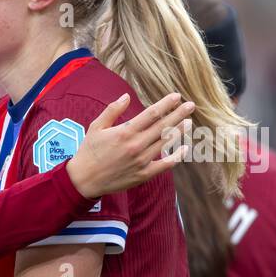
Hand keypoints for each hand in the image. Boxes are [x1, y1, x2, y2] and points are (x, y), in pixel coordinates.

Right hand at [66, 92, 194, 197]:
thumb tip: (126, 96)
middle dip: (179, 114)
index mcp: (125, 132)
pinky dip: (177, 157)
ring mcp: (141, 161)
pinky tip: (184, 148)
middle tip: (191, 105)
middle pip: (163, 126)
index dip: (166, 104)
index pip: (152, 114)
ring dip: (179, 131)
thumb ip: (112, 110)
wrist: (83, 180)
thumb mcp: (96, 127)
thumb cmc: (88, 152)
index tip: (177, 96)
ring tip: (189, 122)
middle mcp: (136, 145)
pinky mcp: (143, 175)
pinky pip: (165, 165)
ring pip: (166, 143)